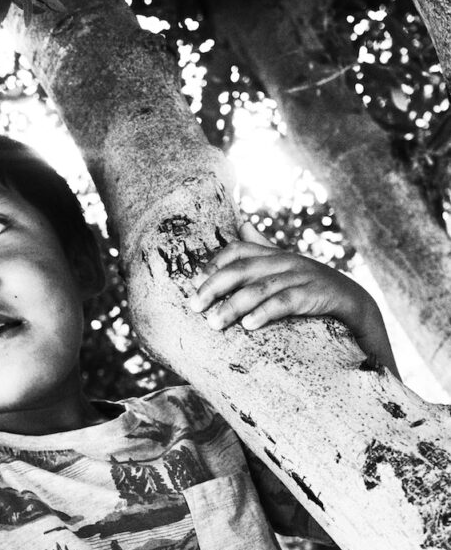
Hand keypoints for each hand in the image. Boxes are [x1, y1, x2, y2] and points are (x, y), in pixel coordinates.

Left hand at [189, 220, 399, 376]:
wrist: (355, 304)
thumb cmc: (311, 289)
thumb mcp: (285, 269)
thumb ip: (262, 250)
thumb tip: (241, 224)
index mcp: (274, 255)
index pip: (238, 250)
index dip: (214, 263)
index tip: (193, 284)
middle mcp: (285, 261)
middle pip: (242, 269)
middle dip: (214, 287)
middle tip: (193, 306)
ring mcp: (302, 277)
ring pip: (260, 288)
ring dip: (233, 306)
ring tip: (213, 323)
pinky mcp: (317, 295)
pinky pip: (286, 302)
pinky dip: (266, 313)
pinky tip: (249, 325)